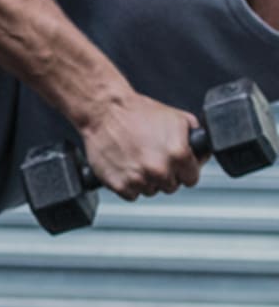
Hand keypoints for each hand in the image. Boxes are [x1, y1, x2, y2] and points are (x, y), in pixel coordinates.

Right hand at [78, 92, 203, 199]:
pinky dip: (129, 184)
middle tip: (153, 158)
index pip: (192, 179)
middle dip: (165, 175)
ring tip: (137, 160)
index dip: (185, 170)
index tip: (177, 165)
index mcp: (178, 154)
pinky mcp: (119, 185)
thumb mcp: (176, 117)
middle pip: (171, 187)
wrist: (104, 112)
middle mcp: (159, 169)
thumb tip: (201, 151)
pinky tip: (126, 167)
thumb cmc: (136, 112)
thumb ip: (194, 138)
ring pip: (151, 191)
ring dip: (146, 180)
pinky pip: (131, 194)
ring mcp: (138, 179)